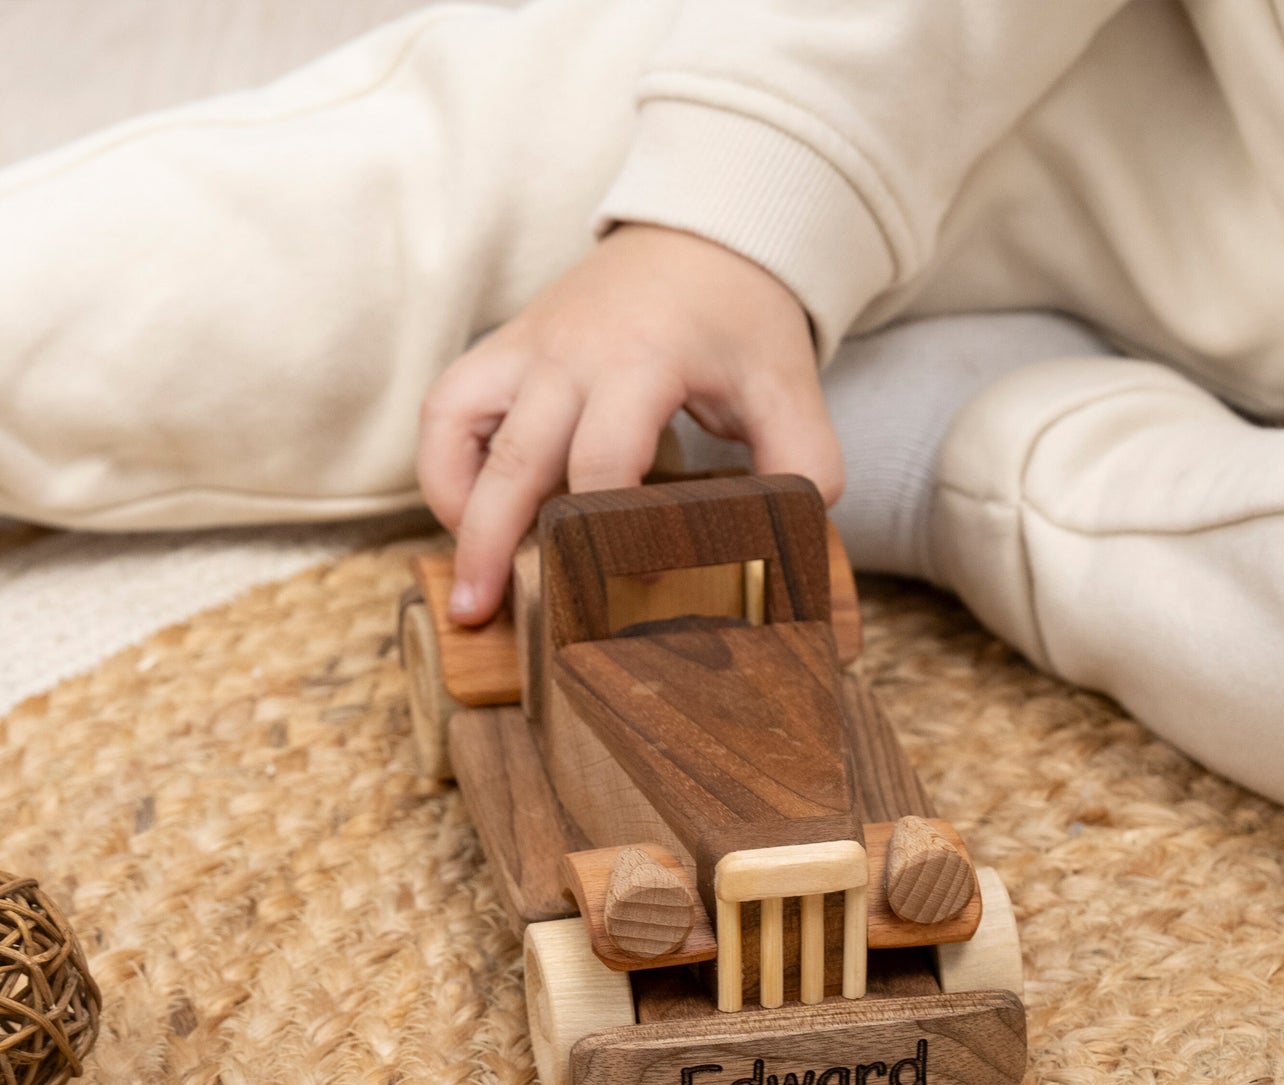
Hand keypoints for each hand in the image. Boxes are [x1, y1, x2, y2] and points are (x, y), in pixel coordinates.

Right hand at [417, 223, 843, 622]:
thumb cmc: (741, 318)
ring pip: (455, 422)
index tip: (615, 592)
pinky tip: (469, 510)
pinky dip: (444, 460)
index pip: (603, 460)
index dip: (603, 535)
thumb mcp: (787, 385)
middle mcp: (569, 354)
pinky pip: (448, 403)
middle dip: (492, 542)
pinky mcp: (505, 347)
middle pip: (514, 457)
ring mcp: (528, 346)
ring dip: (453, 500)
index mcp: (642, 362)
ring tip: (469, 571)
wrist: (704, 233)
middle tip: (481, 615)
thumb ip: (802, 462)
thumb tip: (790, 540)